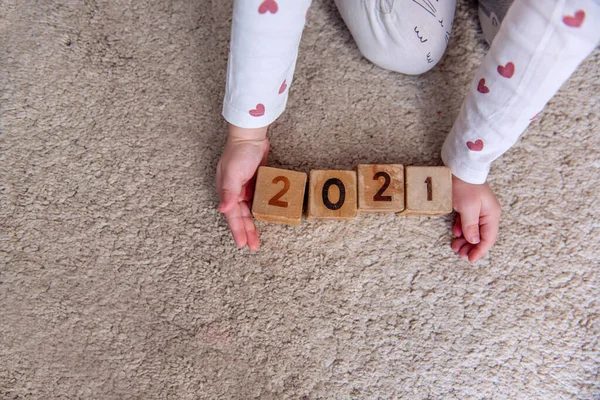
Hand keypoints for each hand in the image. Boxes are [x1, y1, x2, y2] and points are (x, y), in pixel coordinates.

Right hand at [216, 124, 269, 250]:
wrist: (251, 136)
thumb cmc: (240, 153)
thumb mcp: (233, 172)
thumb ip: (229, 191)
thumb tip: (222, 210)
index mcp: (227, 192)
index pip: (232, 216)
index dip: (237, 230)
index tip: (242, 244)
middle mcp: (234, 192)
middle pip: (241, 216)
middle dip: (246, 232)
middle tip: (253, 247)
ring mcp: (245, 188)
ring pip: (249, 212)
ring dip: (253, 225)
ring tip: (257, 239)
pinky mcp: (255, 184)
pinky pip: (257, 201)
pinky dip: (260, 211)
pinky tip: (265, 219)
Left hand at [450, 175, 500, 262]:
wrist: (460, 169)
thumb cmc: (465, 186)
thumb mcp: (467, 208)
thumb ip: (470, 226)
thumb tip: (473, 241)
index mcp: (491, 215)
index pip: (488, 238)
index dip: (480, 251)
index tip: (470, 259)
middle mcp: (488, 214)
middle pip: (481, 236)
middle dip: (471, 247)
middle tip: (459, 255)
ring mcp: (479, 210)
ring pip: (474, 231)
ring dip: (465, 240)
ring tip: (455, 247)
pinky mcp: (470, 207)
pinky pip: (468, 223)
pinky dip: (461, 230)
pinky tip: (455, 233)